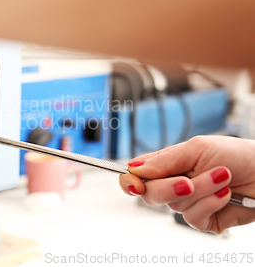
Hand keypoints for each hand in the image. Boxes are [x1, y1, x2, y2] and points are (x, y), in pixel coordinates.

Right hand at [120, 136, 254, 233]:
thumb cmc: (236, 155)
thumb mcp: (196, 149)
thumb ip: (164, 160)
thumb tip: (135, 169)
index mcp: (166, 165)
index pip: (137, 175)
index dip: (130, 182)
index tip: (135, 184)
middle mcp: (173, 184)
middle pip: (149, 194)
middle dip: (169, 188)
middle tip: (188, 181)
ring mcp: (188, 202)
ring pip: (174, 205)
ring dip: (201, 191)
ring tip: (222, 178)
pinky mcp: (203, 218)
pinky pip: (192, 217)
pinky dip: (210, 204)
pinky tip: (225, 194)